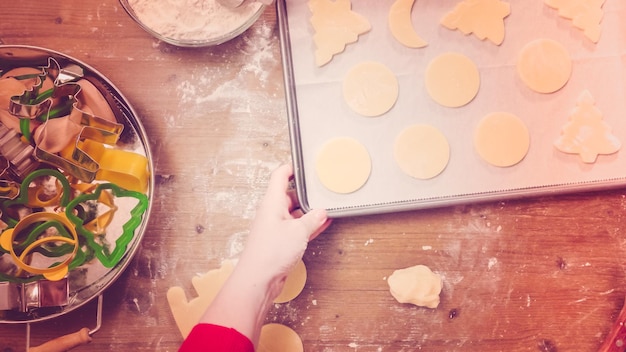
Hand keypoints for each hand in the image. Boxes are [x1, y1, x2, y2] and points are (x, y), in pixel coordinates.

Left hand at [237, 164, 331, 297]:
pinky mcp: (280, 241)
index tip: (304, 164)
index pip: (280, 176)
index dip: (291, 168)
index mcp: (272, 202)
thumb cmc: (270, 253)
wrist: (259, 279)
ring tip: (326, 209)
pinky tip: (321, 225)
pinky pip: (296, 228)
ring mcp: (276, 227)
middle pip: (290, 195)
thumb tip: (321, 212)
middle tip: (322, 191)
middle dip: (306, 194)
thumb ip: (312, 219)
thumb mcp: (298, 231)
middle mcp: (272, 212)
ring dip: (309, 212)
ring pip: (295, 213)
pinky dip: (308, 226)